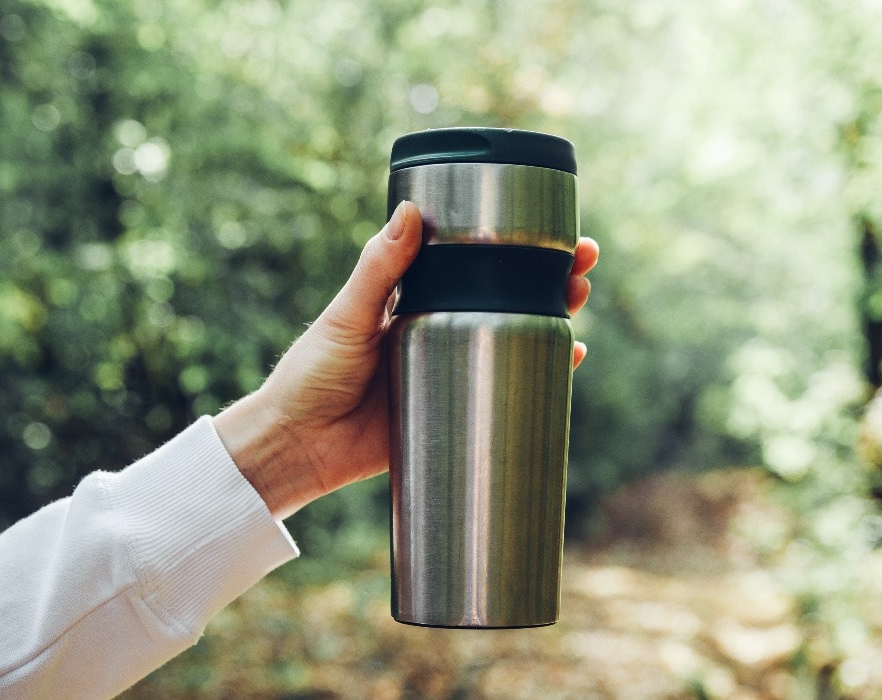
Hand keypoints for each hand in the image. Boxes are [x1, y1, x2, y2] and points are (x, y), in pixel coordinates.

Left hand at [214, 201, 598, 518]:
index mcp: (411, 300)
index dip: (508, 244)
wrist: (299, 446)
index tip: (544, 225)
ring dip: (552, 316)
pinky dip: (540, 373)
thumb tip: (410, 211)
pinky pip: (505, 389)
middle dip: (547, 277)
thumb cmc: (310, 374)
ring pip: (512, 337)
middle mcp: (436, 329)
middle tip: (582, 261)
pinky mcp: (453, 409)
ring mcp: (448, 369)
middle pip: (504, 297)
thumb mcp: (347, 317)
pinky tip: (570, 358)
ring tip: (580, 298)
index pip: (470, 263)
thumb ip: (378, 271)